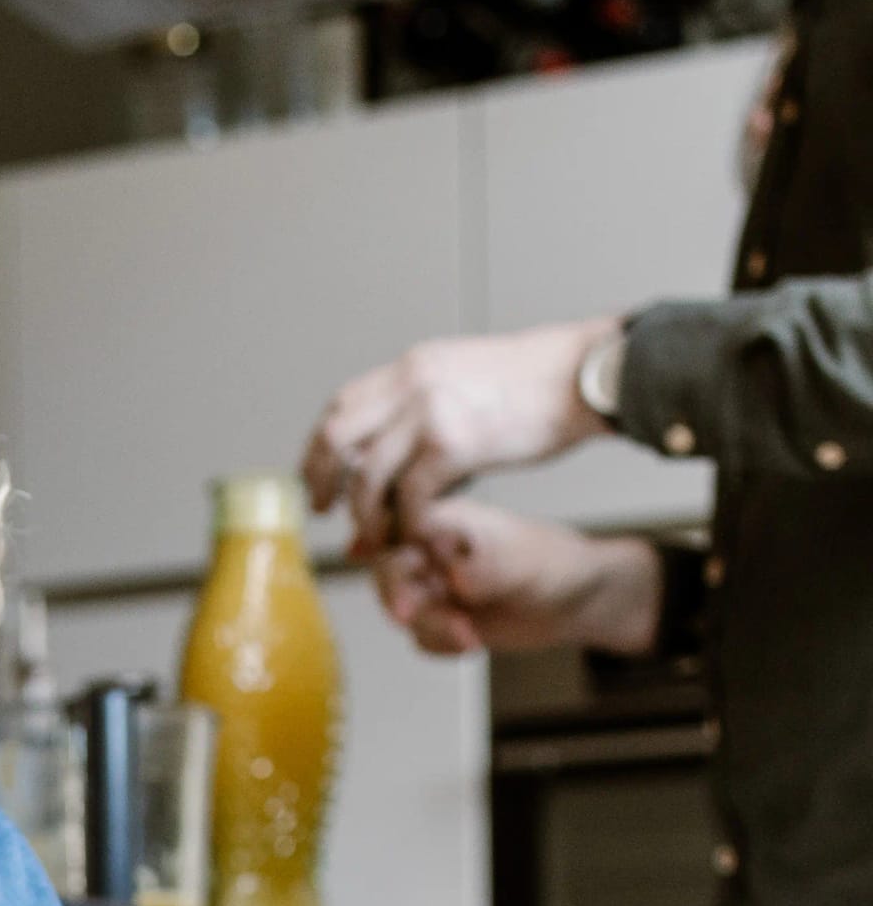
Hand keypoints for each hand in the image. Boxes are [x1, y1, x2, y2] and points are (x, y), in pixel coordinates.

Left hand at [304, 319, 616, 547]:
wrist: (586, 375)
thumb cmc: (538, 386)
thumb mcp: (467, 383)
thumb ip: (426, 415)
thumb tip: (392, 461)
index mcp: (412, 367)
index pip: (342, 405)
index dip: (321, 446)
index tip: (319, 476)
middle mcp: (411, 383)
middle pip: (336, 436)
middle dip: (321, 479)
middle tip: (325, 511)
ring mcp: (429, 412)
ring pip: (368, 475)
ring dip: (366, 515)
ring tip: (375, 538)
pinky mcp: (453, 443)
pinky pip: (411, 497)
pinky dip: (409, 523)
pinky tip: (417, 535)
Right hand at [368, 502, 662, 658]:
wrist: (579, 601)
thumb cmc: (556, 566)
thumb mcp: (521, 561)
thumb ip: (484, 566)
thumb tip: (451, 576)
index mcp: (446, 519)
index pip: (398, 527)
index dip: (384, 547)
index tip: (396, 568)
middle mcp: (434, 551)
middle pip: (387, 571)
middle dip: (398, 596)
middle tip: (407, 616)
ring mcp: (436, 586)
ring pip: (402, 609)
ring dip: (430, 627)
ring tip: (467, 636)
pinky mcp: (443, 619)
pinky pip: (422, 638)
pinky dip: (442, 645)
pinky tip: (474, 642)